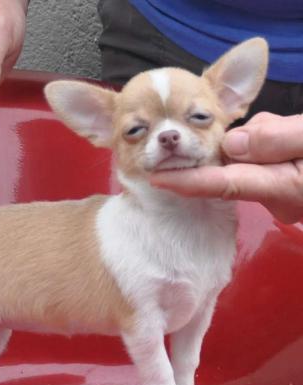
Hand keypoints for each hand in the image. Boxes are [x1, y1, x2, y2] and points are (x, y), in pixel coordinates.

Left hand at [150, 113, 302, 223]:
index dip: (185, 180)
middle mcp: (272, 197)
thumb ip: (277, 139)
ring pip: (246, 157)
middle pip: (233, 164)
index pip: (219, 183)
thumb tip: (233, 142)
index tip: (154, 179)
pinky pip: (259, 159)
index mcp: (279, 186)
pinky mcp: (281, 187)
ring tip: (289, 132)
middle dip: (237, 141)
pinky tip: (288, 136)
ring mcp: (277, 194)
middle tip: (273, 128)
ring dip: (258, 138)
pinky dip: (266, 143)